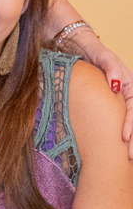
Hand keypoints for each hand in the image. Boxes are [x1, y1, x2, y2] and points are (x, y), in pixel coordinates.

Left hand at [73, 32, 132, 159]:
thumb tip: (116, 83)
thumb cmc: (93, 52)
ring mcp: (120, 101)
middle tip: (129, 157)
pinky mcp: (111, 106)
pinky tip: (119, 150)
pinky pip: (120, 123)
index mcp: (130, 84)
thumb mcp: (103, 56)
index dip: (131, 123)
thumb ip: (111, 67)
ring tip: (128, 159)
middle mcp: (128, 94)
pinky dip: (122, 136)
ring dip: (131, 142)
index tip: (124, 137)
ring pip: (130, 124)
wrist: (80, 49)